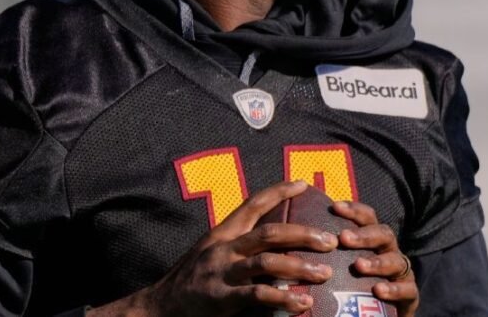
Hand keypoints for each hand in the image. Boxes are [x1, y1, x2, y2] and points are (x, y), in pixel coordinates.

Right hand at [89, 180, 338, 316]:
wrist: (158, 308)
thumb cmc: (190, 282)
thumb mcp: (209, 254)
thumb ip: (236, 246)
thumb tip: (272, 243)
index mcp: (221, 234)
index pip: (252, 204)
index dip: (278, 191)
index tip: (303, 183)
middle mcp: (223, 249)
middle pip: (269, 233)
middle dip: (303, 234)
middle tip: (330, 240)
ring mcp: (222, 273)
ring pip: (267, 262)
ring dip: (300, 266)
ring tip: (324, 273)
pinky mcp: (222, 298)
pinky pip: (258, 295)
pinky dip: (283, 298)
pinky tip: (302, 303)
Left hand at [332, 200, 418, 316]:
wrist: (384, 313)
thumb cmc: (357, 285)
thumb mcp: (344, 265)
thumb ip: (330, 252)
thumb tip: (297, 241)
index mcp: (374, 240)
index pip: (368, 218)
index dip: (354, 210)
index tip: (335, 207)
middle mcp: (390, 251)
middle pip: (383, 234)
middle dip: (364, 235)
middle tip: (343, 238)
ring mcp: (402, 272)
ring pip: (395, 260)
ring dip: (376, 262)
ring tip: (359, 265)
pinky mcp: (411, 294)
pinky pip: (407, 289)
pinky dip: (393, 289)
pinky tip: (378, 290)